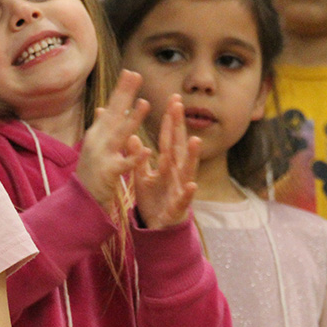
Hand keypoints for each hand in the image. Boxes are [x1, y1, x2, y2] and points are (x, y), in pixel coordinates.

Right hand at [77, 70, 149, 209]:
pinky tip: (145, 149)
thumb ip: (101, 127)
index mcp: (97, 134)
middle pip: (113, 114)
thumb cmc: (91, 172)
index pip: (111, 108)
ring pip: (119, 135)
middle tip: (136, 75)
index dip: (121, 90)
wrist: (81, 201)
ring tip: (145, 103)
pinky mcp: (108, 174)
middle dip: (125, 95)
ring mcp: (102, 157)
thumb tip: (102, 107)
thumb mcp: (94, 146)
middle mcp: (97, 141)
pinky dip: (134, 156)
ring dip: (132, 119)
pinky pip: (124, 165)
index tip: (131, 72)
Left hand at [134, 94, 199, 228]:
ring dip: (192, 156)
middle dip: (180, 127)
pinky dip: (188, 192)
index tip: (173, 99)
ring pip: (187, 169)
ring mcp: (180, 188)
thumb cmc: (154, 199)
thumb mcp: (142, 176)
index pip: (170, 138)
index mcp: (168, 164)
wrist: (157, 227)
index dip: (171, 120)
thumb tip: (131, 136)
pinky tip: (192, 184)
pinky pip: (185, 199)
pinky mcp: (179, 206)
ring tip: (195, 140)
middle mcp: (177, 173)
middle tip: (179, 106)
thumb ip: (138, 157)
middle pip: (179, 147)